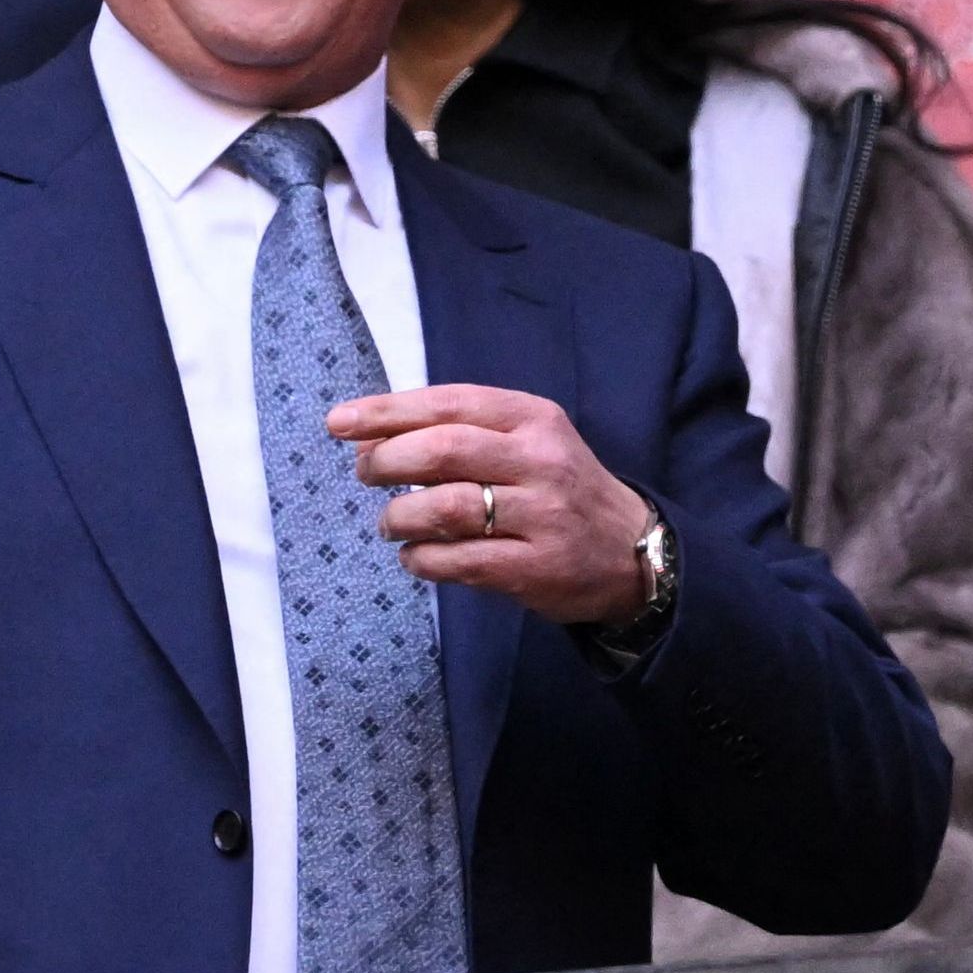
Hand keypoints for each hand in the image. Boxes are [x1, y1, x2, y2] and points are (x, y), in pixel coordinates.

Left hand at [328, 385, 659, 628]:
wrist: (633, 551)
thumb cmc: (560, 488)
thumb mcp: (525, 443)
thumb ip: (458, 434)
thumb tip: (368, 437)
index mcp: (534, 419)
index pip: (450, 404)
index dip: (386, 412)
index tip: (339, 423)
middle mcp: (541, 462)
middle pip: (442, 451)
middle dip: (386, 462)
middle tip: (367, 475)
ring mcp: (542, 516)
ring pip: (444, 508)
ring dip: (399, 517)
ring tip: (392, 524)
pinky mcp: (535, 568)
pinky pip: (457, 561)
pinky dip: (421, 560)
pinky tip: (417, 556)